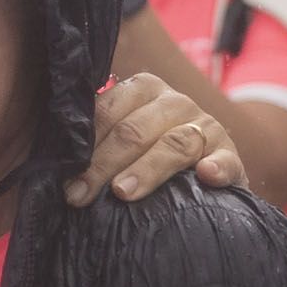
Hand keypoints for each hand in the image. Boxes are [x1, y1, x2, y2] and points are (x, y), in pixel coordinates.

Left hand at [72, 73, 243, 205]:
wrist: (207, 175)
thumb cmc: (151, 159)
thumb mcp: (124, 143)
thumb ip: (97, 142)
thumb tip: (55, 165)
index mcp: (143, 90)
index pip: (108, 112)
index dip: (84, 147)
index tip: (65, 179)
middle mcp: (175, 103)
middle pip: (134, 130)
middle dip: (103, 165)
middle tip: (80, 196)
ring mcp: (206, 127)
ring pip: (174, 144)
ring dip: (148, 169)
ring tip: (123, 192)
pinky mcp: (230, 155)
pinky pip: (225, 160)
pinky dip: (217, 167)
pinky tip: (206, 176)